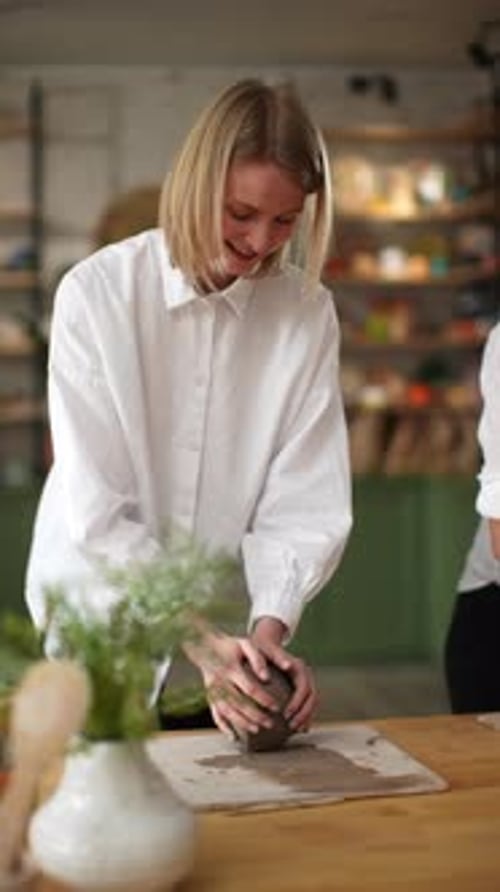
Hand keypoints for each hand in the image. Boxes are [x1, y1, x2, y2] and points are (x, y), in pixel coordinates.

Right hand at [183, 627, 283, 738]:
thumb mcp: (245, 644)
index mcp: (230, 669)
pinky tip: (234, 737)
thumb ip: (258, 658)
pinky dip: (223, 727)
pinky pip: (215, 715)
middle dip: (255, 716)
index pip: (249, 689)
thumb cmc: (230, 645)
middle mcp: (220, 682)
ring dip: (242, 723)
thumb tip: (267, 677)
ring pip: (227, 712)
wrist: (204, 646)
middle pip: (239, 704)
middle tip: (270, 724)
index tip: (276, 707)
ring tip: (257, 730)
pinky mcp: (209, 697)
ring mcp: (213, 691)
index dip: (264, 699)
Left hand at [251, 616, 317, 732]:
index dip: (297, 702)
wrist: (265, 643)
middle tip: (292, 726)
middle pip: (312, 697)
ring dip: (306, 717)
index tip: (286, 714)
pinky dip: (305, 716)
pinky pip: (306, 704)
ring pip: (312, 703)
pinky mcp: (299, 689)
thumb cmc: (263, 647)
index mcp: (299, 667)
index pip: (304, 688)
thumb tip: (288, 666)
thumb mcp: (267, 648)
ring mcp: (304, 682)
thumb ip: (277, 655)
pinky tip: (298, 728)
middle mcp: (305, 675)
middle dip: (304, 714)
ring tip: (296, 730)